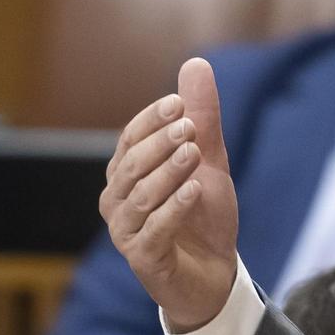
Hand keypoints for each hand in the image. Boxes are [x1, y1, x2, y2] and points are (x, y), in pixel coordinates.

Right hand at [99, 58, 238, 331]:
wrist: (216, 272)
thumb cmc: (204, 214)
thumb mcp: (209, 159)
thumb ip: (203, 116)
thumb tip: (195, 63)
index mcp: (127, 174)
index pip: (131, 139)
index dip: (152, 119)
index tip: (180, 102)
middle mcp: (118, 201)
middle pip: (131, 165)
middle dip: (160, 143)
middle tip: (190, 126)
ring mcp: (127, 232)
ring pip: (140, 197)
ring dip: (167, 173)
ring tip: (195, 153)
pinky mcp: (144, 260)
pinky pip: (154, 231)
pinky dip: (174, 209)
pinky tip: (194, 190)